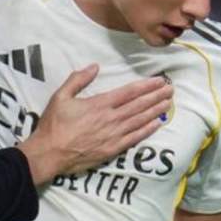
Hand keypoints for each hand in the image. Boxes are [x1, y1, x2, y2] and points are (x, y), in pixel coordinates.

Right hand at [18, 65, 171, 185]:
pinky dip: (147, 130)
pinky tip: (157, 124)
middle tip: (170, 90)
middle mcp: (110, 118)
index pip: (129, 92)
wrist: (49, 154)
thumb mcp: (60, 96)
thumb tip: (94, 66)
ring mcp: (113, 135)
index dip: (146, 86)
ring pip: (140, 120)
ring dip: (156, 111)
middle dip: (156, 96)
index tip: (160, 81)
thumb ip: (78, 79)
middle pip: (139, 105)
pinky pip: (134, 138)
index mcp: (99, 104)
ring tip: (168, 103)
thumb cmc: (53, 125)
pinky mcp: (112, 149)